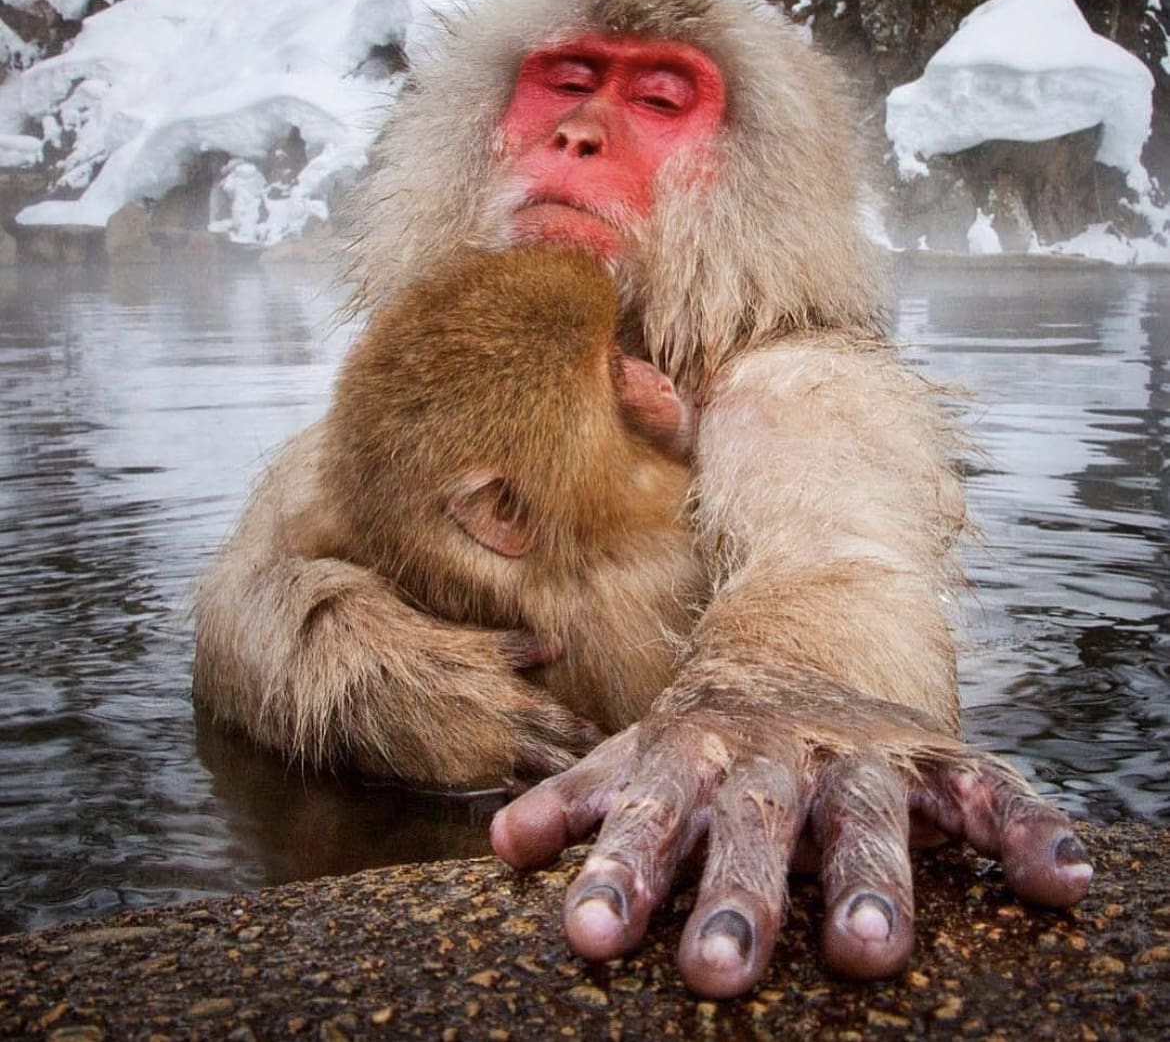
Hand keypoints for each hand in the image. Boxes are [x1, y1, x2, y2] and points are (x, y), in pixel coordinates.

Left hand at [490, 663, 1091, 997]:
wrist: (797, 641)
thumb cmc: (708, 730)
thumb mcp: (639, 750)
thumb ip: (579, 794)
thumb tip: (504, 843)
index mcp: (695, 755)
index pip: (650, 816)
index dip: (619, 872)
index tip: (587, 936)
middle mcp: (774, 756)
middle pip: (755, 825)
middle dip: (737, 897)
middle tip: (715, 973)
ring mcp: (855, 752)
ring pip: (866, 813)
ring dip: (871, 877)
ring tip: (869, 948)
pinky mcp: (930, 754)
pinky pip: (986, 787)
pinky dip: (1024, 827)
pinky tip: (1060, 879)